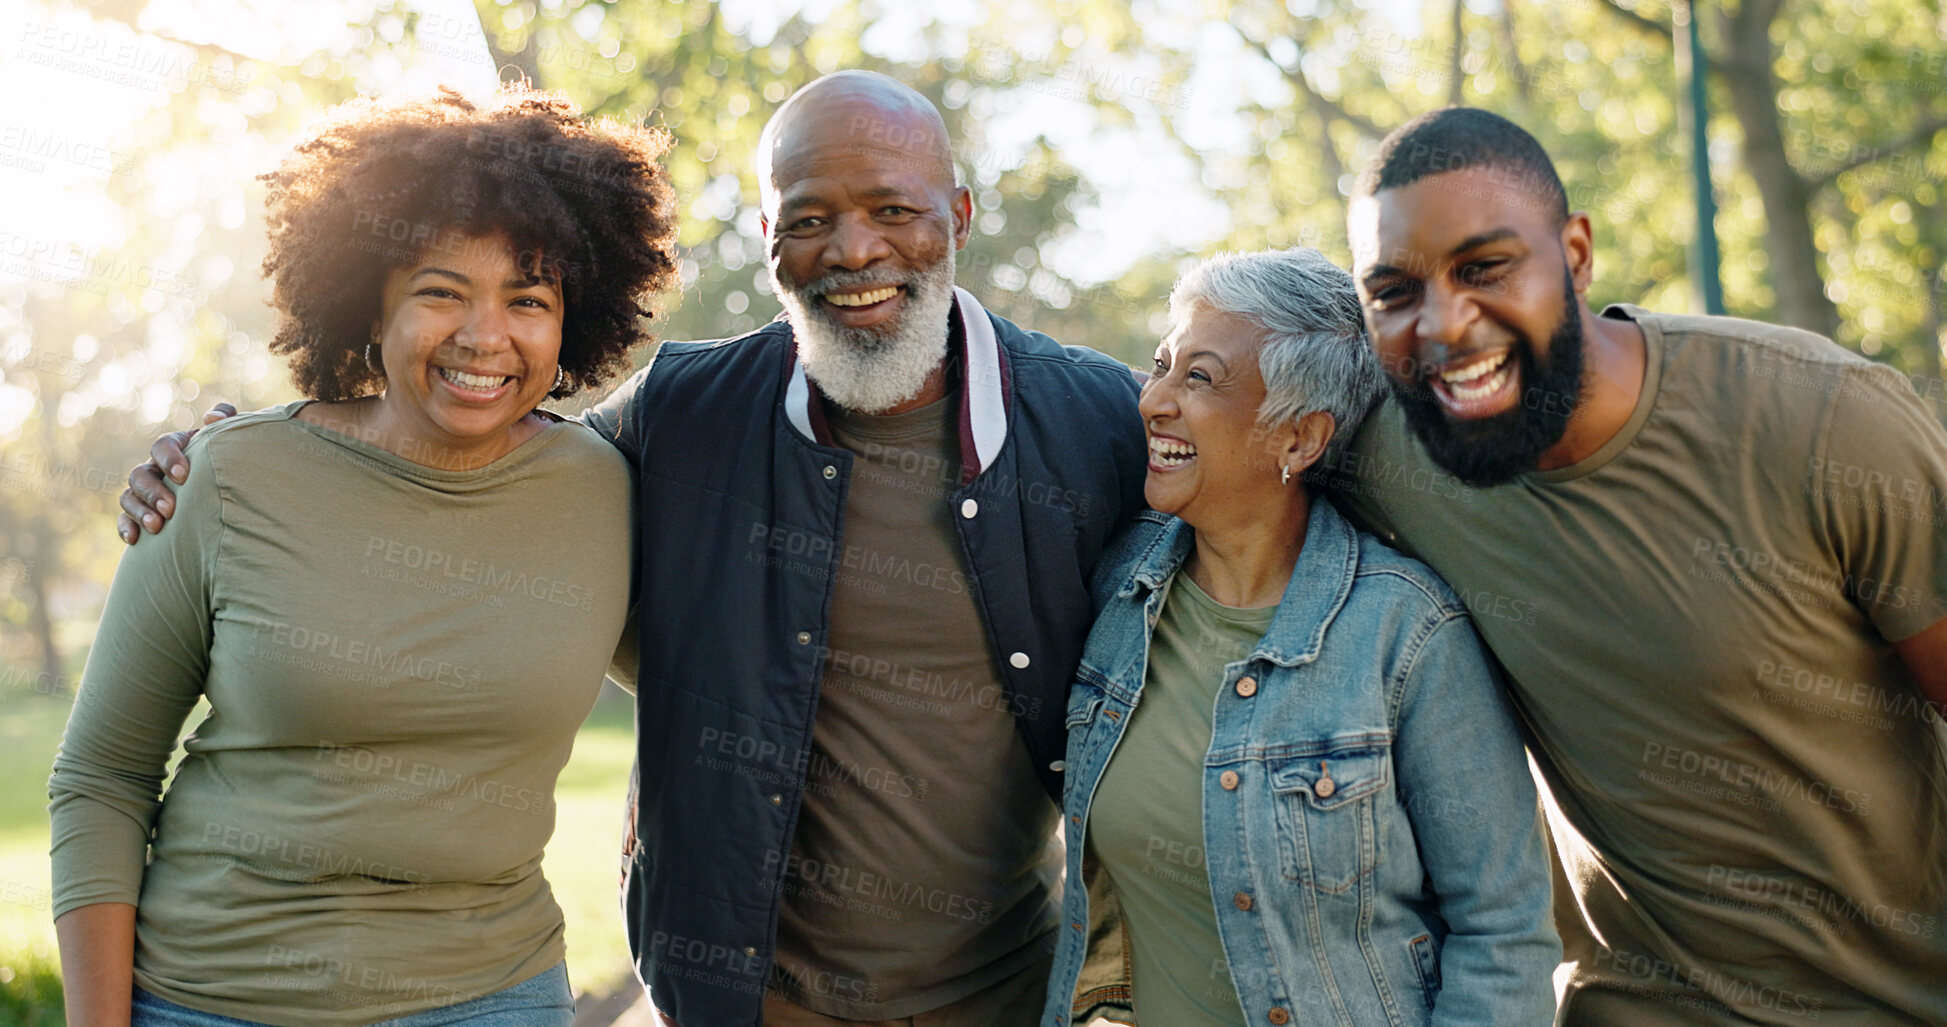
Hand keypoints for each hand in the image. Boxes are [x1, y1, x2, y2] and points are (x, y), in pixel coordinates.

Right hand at [116, 403, 235, 543]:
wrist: (229, 487)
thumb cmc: (229, 458)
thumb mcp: (229, 436)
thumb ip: (226, 417)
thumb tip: (211, 418)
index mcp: (176, 447)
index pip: (163, 445)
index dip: (169, 459)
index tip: (184, 476)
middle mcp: (156, 468)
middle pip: (140, 474)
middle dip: (153, 492)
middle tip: (170, 509)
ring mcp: (146, 491)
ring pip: (128, 496)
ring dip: (140, 511)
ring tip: (157, 527)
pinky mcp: (141, 512)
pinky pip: (124, 518)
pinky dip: (126, 527)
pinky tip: (135, 540)